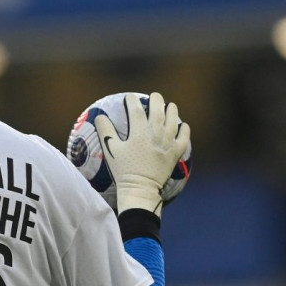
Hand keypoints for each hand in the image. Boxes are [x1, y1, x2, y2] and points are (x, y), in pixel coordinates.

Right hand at [95, 92, 189, 216]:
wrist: (140, 188)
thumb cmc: (123, 170)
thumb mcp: (111, 150)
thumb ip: (106, 131)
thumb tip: (100, 116)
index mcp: (139, 133)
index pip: (136, 110)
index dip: (132, 101)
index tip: (130, 97)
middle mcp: (156, 135)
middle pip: (158, 111)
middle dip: (156, 101)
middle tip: (154, 96)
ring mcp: (168, 143)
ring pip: (173, 121)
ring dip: (172, 111)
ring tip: (170, 106)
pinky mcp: (175, 153)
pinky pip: (184, 138)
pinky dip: (184, 130)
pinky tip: (183, 125)